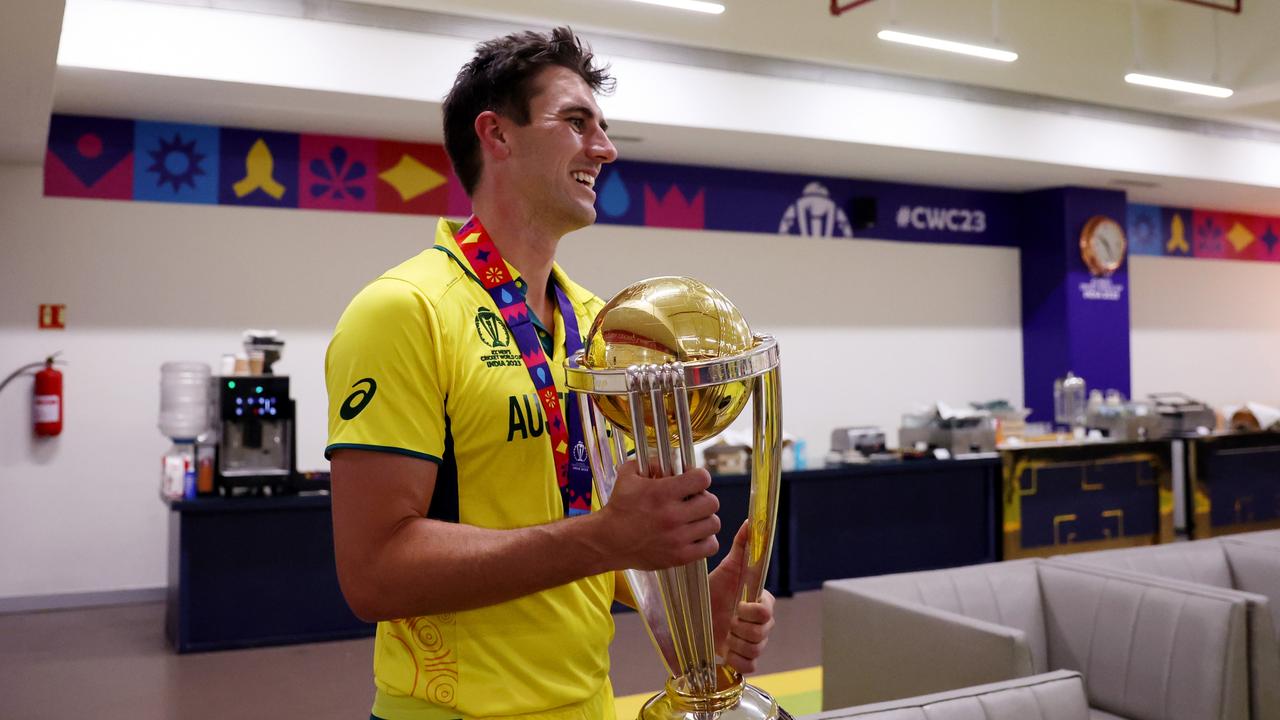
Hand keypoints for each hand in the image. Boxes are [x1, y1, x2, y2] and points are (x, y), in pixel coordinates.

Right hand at [597, 459, 719, 570]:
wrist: (608, 541)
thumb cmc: (618, 507)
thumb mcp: (628, 476)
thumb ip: (650, 462)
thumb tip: (668, 460)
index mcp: (662, 493)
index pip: (702, 479)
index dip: (699, 477)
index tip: (692, 481)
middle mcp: (672, 516)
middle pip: (712, 502)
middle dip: (704, 498)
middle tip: (693, 501)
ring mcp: (677, 538)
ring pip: (713, 524)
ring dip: (706, 519)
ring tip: (694, 519)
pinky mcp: (679, 557)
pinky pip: (710, 546)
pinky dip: (706, 540)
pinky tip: (694, 536)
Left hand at [709, 521, 775, 674]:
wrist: (693, 613)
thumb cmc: (713, 589)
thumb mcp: (727, 568)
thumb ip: (742, 546)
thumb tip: (750, 522)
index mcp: (761, 603)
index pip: (767, 612)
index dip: (751, 612)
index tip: (736, 607)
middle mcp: (761, 624)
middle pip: (762, 634)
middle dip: (740, 629)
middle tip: (726, 622)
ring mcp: (753, 642)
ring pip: (756, 650)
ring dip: (736, 644)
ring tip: (723, 634)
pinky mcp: (743, 658)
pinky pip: (750, 666)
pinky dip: (736, 660)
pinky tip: (725, 651)